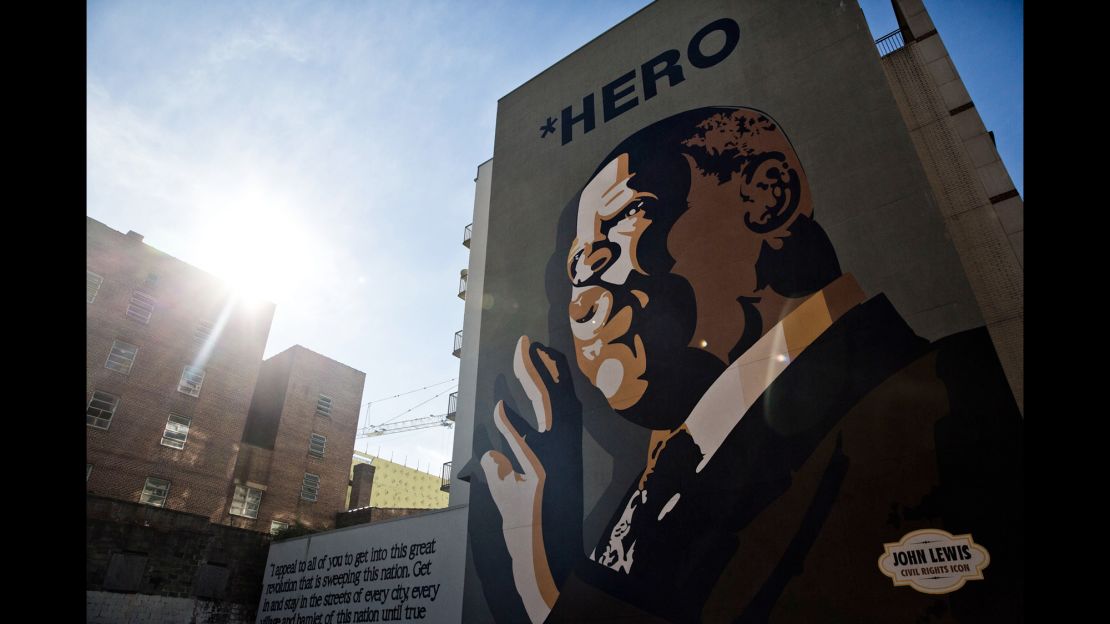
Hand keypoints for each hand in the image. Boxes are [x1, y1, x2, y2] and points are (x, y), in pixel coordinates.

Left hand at [480, 336, 581, 623]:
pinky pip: (524, 444)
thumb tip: (491, 451)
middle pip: (551, 398)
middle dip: (537, 367)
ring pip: (547, 411)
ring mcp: (552, 461)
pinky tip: (498, 408)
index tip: (532, 350)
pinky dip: (510, 425)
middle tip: (525, 343)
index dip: (542, 374)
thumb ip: (500, 464)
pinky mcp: (541, 476)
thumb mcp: (506, 486)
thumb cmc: (520, 519)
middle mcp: (558, 450)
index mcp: (553, 447)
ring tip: (523, 355)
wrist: (533, 550)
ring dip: (533, 380)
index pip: (551, 402)